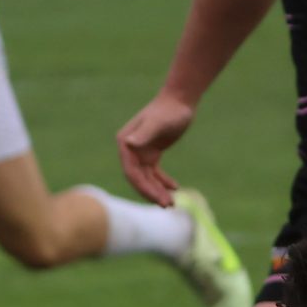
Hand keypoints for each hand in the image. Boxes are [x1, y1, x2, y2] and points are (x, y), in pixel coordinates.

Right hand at [115, 89, 196, 203]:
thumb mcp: (159, 123)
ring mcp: (140, 151)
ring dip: (157, 190)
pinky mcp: (152, 152)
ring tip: (172, 203)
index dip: (143, 187)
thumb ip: (144, 133)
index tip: (158, 199)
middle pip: (138, 177)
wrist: (180, 101)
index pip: (131, 171)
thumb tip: (128, 143)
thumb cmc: (170, 111)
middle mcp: (130, 148)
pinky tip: (175, 187)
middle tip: (168, 205)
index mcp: (126, 142)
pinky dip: (163, 181)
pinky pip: (154, 172)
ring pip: (147, 177)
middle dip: (151, 193)